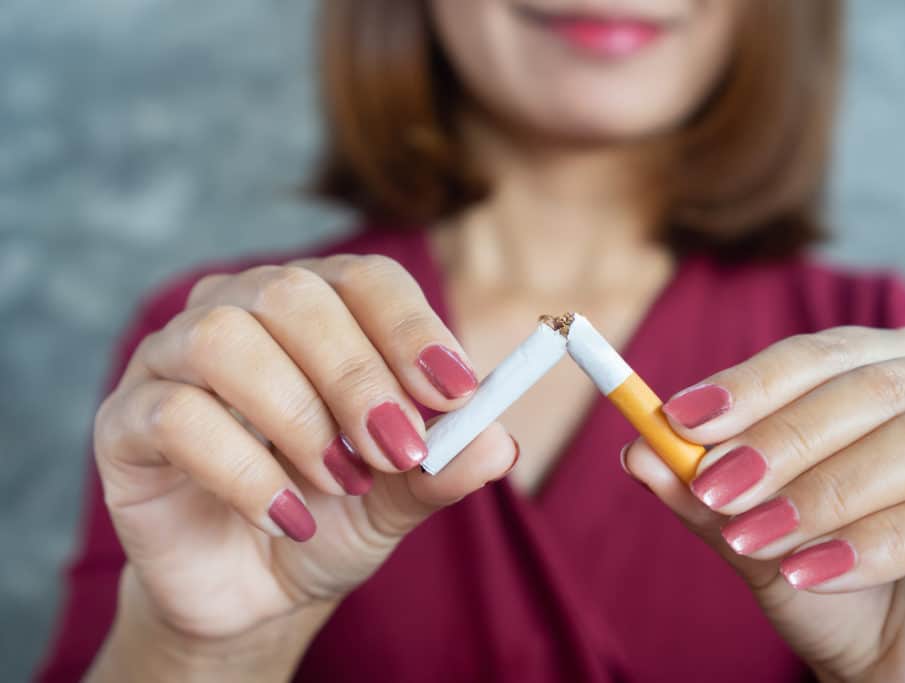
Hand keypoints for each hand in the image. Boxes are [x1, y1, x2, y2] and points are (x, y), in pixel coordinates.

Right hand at [90, 255, 515, 677]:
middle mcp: (241, 311)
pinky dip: (244, 471)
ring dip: (297, 416)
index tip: (456, 392)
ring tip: (339, 482)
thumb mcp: (402, 496)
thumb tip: (497, 444)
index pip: (366, 279)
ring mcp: (174, 359)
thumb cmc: (333, 515)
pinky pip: (176, 416)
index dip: (412, 329)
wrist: (257, 582)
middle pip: (293, 295)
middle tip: (396, 451)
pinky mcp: (128, 420)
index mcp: (319, 309)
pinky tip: (285, 517)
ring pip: (224, 338)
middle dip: (357, 378)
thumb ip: (446, 466)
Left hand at [622, 326, 904, 681]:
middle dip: (782, 438)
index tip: (679, 417)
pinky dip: (877, 542)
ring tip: (756, 538)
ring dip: (825, 490)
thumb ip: (706, 492)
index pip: (825, 354)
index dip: (752, 381)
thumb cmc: (850, 594)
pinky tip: (816, 572)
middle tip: (714, 486)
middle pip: (875, 386)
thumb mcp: (762, 540)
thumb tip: (638, 448)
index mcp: (904, 375)